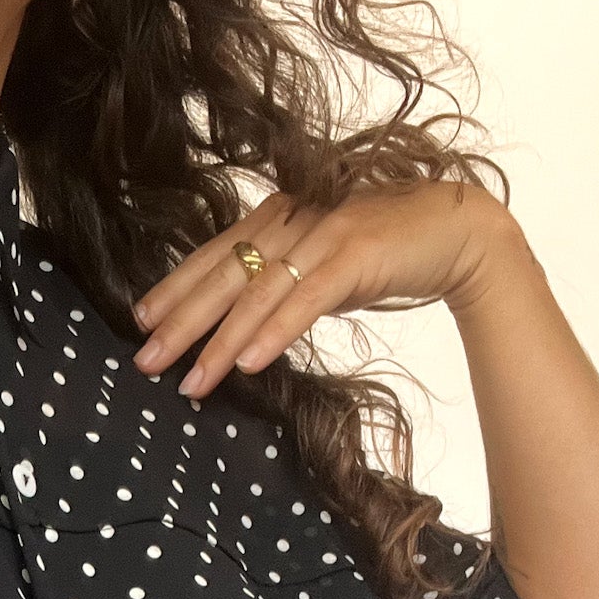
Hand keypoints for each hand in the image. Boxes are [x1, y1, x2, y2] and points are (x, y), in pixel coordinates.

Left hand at [128, 177, 517, 400]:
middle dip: (180, 321)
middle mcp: (293, 220)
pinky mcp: (356, 255)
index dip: (174, 288)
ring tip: (191, 381)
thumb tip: (237, 323)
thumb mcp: (316, 265)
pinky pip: (305, 298)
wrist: (457, 230)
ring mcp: (323, 234)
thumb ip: (278, 283)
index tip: (140, 322)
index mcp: (278, 218)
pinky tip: (247, 362)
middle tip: (144, 361)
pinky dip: (274, 331)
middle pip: (224, 275)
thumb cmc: (382, 252)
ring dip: (220, 340)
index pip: (214, 255)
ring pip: (258, 293)